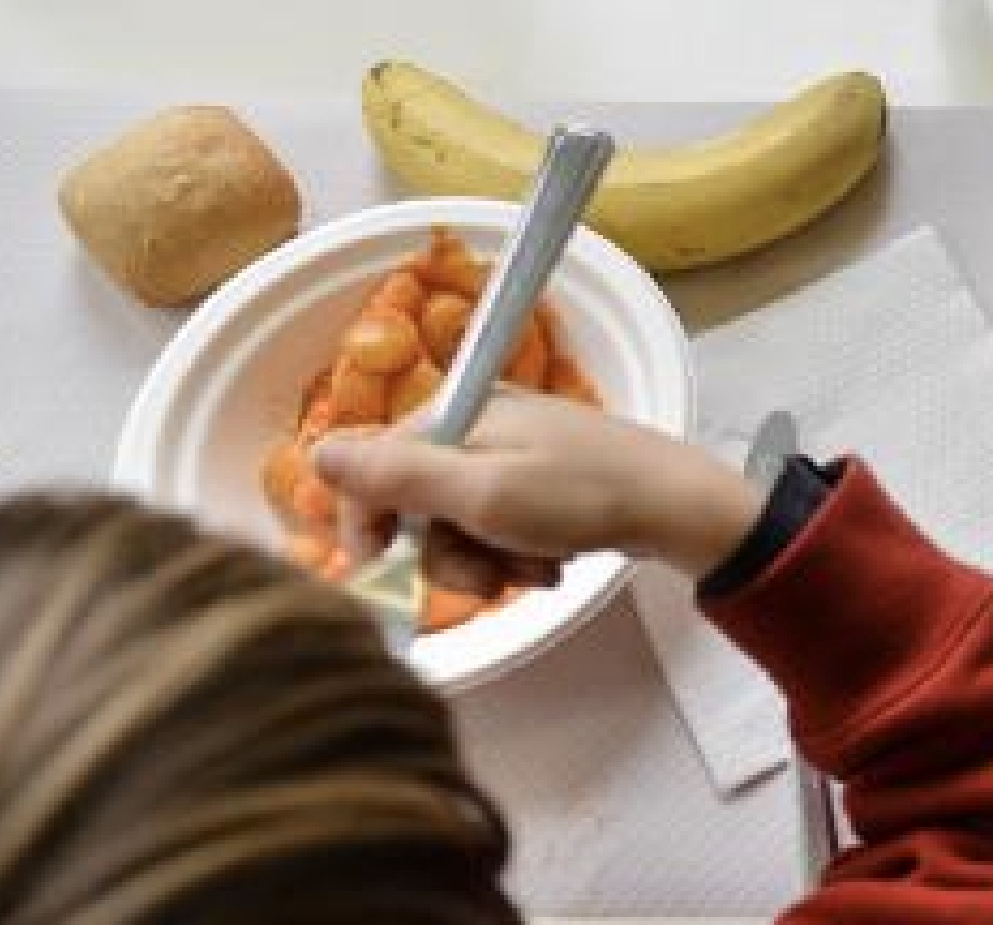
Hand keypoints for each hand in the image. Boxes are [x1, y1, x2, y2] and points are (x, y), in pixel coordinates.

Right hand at [313, 394, 762, 591]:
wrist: (677, 507)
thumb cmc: (579, 496)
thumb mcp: (480, 493)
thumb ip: (397, 477)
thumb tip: (315, 451)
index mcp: (458, 414)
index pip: (374, 466)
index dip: (370, 521)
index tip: (378, 566)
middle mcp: (480, 424)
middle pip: (419, 504)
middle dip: (449, 552)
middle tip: (491, 577)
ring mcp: (514, 453)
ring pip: (461, 525)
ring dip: (489, 561)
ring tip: (535, 569)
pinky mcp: (543, 482)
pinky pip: (502, 528)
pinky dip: (519, 554)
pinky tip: (553, 563)